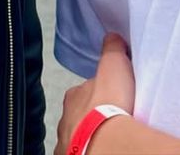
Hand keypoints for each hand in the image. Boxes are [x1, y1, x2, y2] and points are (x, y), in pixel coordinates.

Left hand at [56, 34, 134, 154]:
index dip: (97, 94)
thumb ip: (112, 50)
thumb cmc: (108, 104)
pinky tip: (102, 151)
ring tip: (109, 140)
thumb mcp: (114, 66)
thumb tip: (112, 37)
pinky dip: (88, 151)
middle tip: (112, 121)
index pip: (84, 91)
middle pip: (79, 115)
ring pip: (77, 137)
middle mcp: (65, 119)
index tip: (110, 98)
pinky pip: (79, 154)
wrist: (105, 144)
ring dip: (89, 137)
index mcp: (73, 96)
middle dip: (91, 117)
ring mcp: (66, 143)